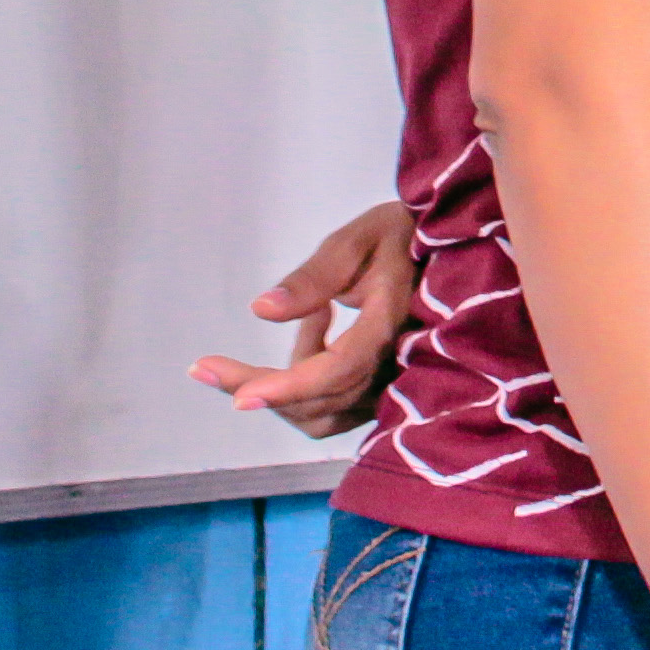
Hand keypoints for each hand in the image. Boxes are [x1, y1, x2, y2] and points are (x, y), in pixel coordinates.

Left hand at [187, 202, 422, 438]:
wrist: (443, 250)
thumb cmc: (398, 235)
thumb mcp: (356, 240)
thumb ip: (314, 276)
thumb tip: (261, 310)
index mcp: (387, 322)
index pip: (337, 370)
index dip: (287, 387)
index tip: (237, 396)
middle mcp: (393, 363)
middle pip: (318, 399)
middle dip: (258, 387)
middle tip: (207, 367)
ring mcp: (391, 383)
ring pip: (322, 414)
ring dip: (285, 386)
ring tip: (305, 321)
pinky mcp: (383, 391)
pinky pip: (334, 411)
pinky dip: (305, 388)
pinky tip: (314, 337)